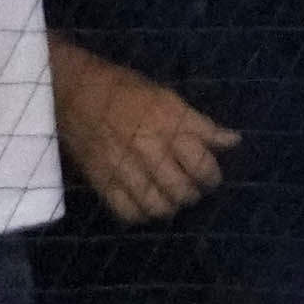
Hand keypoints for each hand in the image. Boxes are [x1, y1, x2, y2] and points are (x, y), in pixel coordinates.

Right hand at [53, 38, 232, 223]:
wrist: (70, 90)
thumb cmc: (123, 89)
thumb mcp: (167, 97)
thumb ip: (199, 123)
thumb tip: (233, 140)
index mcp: (166, 124)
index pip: (202, 165)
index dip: (212, 176)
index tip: (209, 176)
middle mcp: (147, 147)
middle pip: (182, 190)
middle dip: (192, 193)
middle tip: (189, 188)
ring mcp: (121, 166)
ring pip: (158, 206)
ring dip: (169, 206)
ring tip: (168, 197)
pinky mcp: (100, 180)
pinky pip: (127, 212)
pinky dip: (140, 213)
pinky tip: (143, 202)